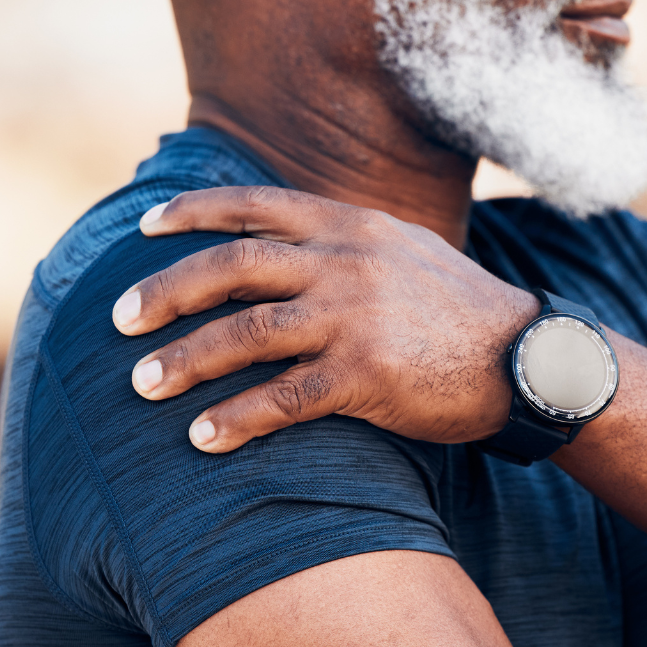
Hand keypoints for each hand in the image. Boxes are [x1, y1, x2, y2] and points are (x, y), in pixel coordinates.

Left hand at [111, 186, 537, 452]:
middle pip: (231, 267)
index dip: (192, 214)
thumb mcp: (404, 250)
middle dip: (166, 293)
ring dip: (186, 360)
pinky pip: (284, 398)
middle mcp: (346, 261)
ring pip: (246, 332)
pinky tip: (202, 439)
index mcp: (351, 225)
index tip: (143, 230)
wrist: (527, 358)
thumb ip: (344, 241)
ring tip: (143, 385)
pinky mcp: (369, 375)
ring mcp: (356, 316)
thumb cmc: (460, 310)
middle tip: (119, 321)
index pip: (254, 207)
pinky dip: (236, 419)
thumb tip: (284, 242)